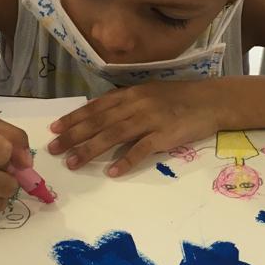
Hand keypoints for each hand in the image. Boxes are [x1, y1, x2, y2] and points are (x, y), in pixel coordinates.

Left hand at [48, 81, 223, 176]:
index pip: (95, 106)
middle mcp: (136, 104)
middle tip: (53, 149)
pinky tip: (112, 172)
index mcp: (130, 93)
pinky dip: (126, 160)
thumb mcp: (149, 93)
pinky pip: (142, 149)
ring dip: (91, 149)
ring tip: (73, 163)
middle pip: (99, 121)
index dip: (74, 118)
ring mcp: (150, 119)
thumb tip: (102, 115)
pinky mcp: (165, 134)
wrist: (211, 100)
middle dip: (74, 135)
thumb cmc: (179, 98)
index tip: (54, 129)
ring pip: (114, 134)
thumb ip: (126, 103)